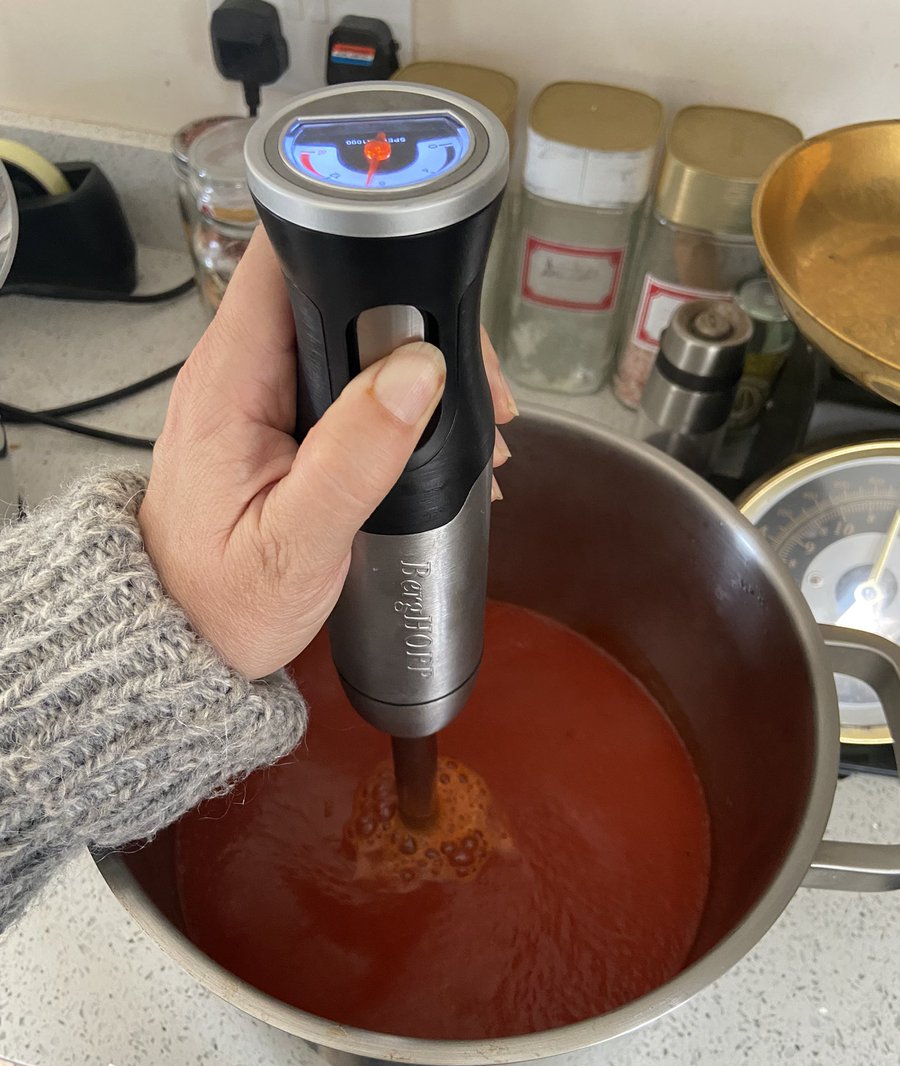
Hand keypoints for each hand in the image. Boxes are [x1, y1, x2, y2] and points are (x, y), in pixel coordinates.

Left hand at [139, 229, 516, 678]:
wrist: (185, 636)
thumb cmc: (222, 600)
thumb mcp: (296, 541)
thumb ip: (355, 457)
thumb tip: (417, 372)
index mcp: (231, 378)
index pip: (287, 257)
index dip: (360, 249)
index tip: (431, 290)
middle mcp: (239, 368)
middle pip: (335, 288)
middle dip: (416, 320)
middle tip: (476, 387)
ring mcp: (258, 390)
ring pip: (349, 333)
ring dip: (415, 364)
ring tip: (469, 421)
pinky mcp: (276, 415)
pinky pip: (343, 376)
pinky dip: (395, 396)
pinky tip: (431, 437)